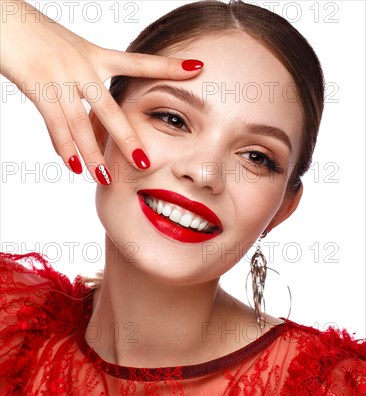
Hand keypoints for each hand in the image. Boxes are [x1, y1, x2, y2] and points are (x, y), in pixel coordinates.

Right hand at [0, 0, 203, 183]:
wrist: (3, 18)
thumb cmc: (38, 36)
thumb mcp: (72, 49)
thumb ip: (88, 77)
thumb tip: (98, 111)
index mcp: (96, 55)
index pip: (139, 62)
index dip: (168, 66)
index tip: (198, 68)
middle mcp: (83, 66)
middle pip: (111, 110)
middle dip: (128, 138)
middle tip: (146, 164)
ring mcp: (61, 77)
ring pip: (81, 124)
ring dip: (93, 154)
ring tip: (104, 178)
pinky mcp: (38, 86)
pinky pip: (54, 124)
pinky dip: (63, 148)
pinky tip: (73, 166)